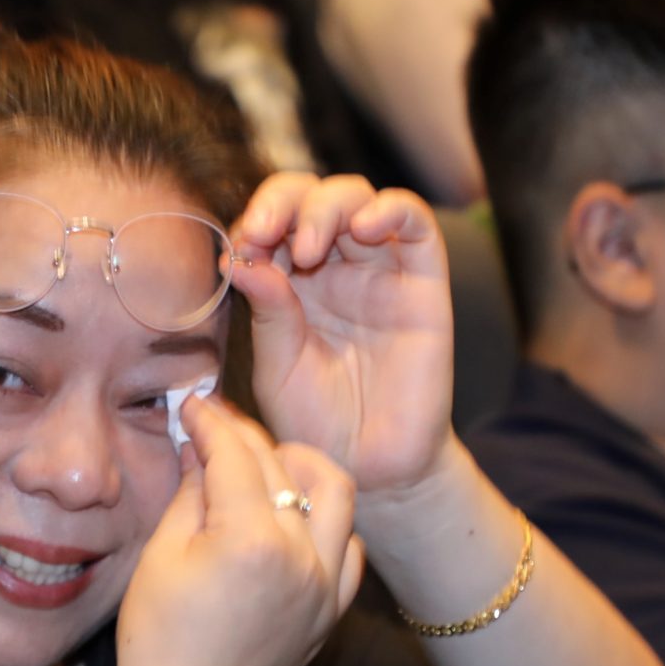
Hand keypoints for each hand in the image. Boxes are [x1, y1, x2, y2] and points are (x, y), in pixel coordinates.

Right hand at [113, 395, 363, 665]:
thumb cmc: (158, 638)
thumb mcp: (162, 555)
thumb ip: (190, 493)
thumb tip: (200, 447)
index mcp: (252, 540)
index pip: (237, 455)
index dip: (212, 422)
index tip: (193, 403)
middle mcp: (302, 556)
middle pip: (283, 467)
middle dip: (247, 437)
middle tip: (217, 426)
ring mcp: (326, 585)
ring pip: (336, 494)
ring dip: (302, 468)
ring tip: (266, 466)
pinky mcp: (333, 610)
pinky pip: (349, 548)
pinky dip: (327, 524)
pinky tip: (295, 520)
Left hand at [230, 174, 452, 498]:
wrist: (370, 468)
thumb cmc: (318, 423)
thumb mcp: (278, 368)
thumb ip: (268, 313)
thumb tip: (242, 259)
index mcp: (290, 281)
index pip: (273, 220)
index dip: (256, 219)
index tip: (240, 246)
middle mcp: (334, 267)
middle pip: (310, 197)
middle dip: (284, 203)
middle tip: (266, 233)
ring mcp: (379, 270)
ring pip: (357, 197)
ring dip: (327, 205)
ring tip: (309, 245)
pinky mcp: (423, 281)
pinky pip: (414, 223)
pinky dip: (390, 208)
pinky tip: (363, 227)